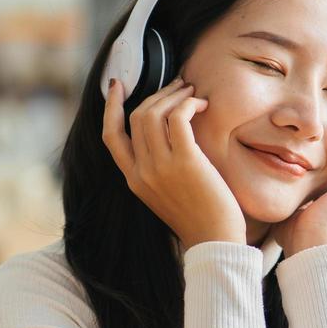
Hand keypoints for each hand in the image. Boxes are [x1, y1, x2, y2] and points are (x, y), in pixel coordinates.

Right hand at [102, 75, 245, 249]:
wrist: (216, 242)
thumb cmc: (200, 217)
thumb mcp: (166, 193)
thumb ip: (158, 169)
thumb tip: (165, 134)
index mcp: (134, 180)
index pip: (110, 136)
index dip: (111, 107)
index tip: (117, 86)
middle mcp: (142, 172)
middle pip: (137, 117)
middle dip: (157, 94)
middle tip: (178, 85)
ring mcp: (162, 167)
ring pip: (156, 113)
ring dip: (174, 95)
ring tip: (192, 92)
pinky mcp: (186, 161)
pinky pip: (179, 117)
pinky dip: (189, 104)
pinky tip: (202, 105)